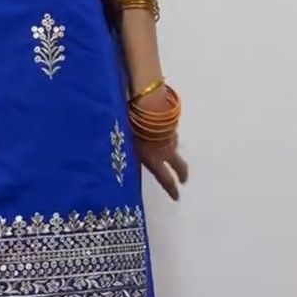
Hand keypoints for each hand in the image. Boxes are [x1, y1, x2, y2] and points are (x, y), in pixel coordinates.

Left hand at [131, 85, 188, 200]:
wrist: (147, 99)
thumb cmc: (131, 124)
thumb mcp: (123, 141)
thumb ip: (125, 151)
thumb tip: (113, 159)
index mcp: (155, 158)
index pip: (165, 179)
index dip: (171, 189)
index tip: (177, 197)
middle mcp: (167, 148)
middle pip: (179, 165)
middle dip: (182, 173)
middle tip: (184, 180)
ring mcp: (171, 133)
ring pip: (175, 145)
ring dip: (172, 150)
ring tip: (168, 151)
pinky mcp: (171, 119)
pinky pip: (170, 130)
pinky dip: (166, 133)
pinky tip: (160, 130)